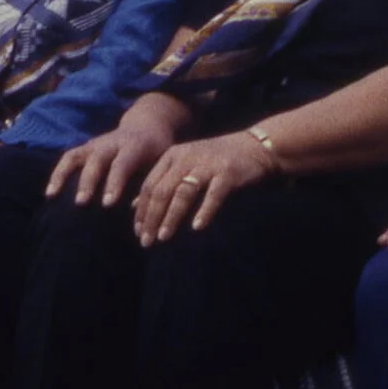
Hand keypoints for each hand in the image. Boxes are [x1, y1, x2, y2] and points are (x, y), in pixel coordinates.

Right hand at [47, 115, 179, 208]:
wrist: (146, 125)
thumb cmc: (156, 151)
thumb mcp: (161, 163)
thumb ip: (150, 184)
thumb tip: (137, 210)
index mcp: (135, 146)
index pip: (122, 164)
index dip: (114, 183)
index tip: (107, 204)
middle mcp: (112, 142)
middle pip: (96, 160)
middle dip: (88, 181)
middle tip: (80, 203)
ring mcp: (96, 143)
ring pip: (76, 155)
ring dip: (63, 175)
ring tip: (53, 196)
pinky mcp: (85, 147)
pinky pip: (68, 158)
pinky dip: (57, 174)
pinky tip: (50, 193)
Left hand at [130, 132, 274, 245]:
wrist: (254, 147)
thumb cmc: (215, 161)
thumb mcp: (183, 167)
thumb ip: (160, 183)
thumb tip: (133, 207)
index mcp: (172, 156)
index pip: (149, 185)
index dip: (141, 210)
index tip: (138, 233)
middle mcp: (186, 157)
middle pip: (162, 190)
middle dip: (151, 217)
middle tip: (146, 241)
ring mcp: (207, 164)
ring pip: (183, 192)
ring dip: (171, 217)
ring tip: (163, 237)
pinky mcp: (228, 172)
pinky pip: (214, 194)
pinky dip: (204, 211)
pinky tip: (197, 228)